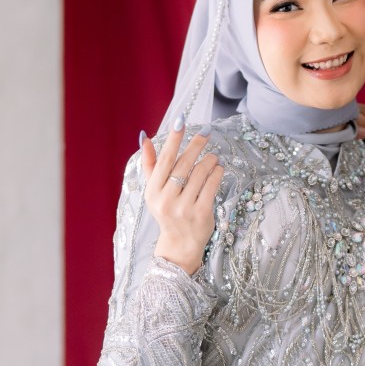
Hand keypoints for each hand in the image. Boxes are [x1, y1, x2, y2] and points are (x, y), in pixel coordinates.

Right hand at [140, 117, 222, 273]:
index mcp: (153, 191)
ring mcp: (184, 208)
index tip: (181, 121)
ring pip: (200, 173)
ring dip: (210, 160)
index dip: (173, 139)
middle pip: (184, 164)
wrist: (179, 244)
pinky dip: (217, 174)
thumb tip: (145, 138)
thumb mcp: (154, 191)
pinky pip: (212, 186)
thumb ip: (150, 165)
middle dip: (196, 145)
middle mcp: (166, 199)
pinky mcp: (201, 214)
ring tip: (214, 156)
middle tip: (206, 133)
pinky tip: (219, 168)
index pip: (164, 160)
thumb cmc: (167, 211)